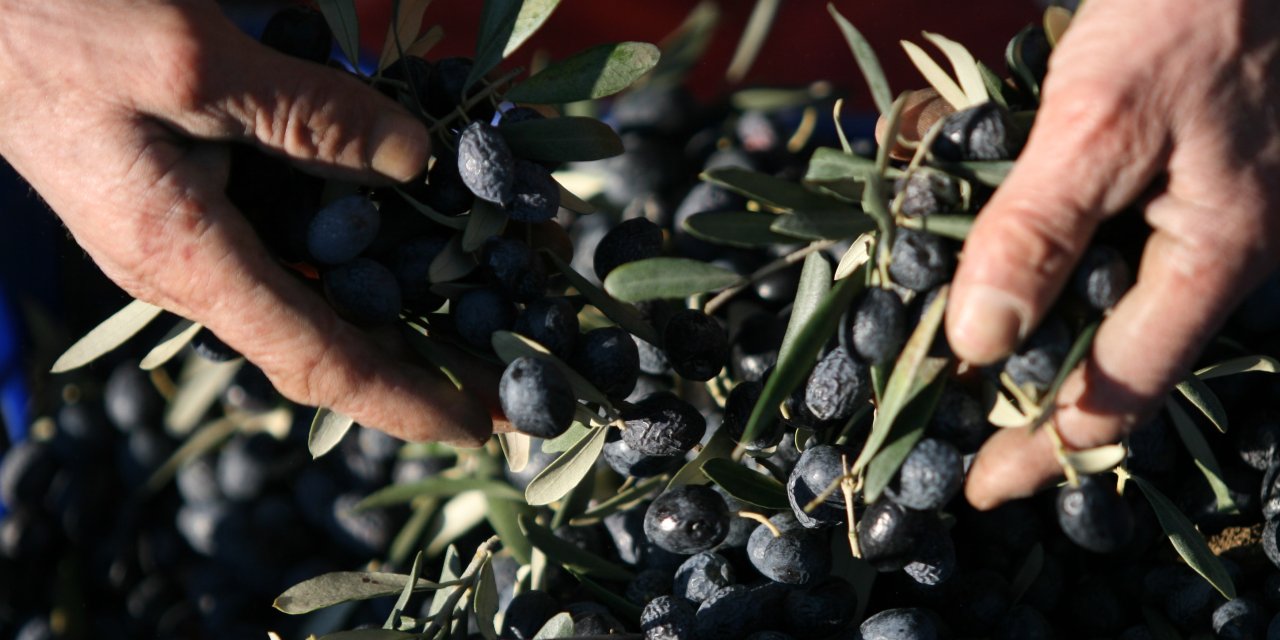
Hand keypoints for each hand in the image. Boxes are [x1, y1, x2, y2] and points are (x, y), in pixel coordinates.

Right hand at [0, 0, 491, 444]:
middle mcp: (189, 271)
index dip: (404, 400)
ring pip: (310, 294)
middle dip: (420, 357)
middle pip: (324, 341)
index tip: (480, 428)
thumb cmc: (56, 29)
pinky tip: (404, 226)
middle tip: (506, 369)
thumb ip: (310, 117)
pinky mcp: (187, 205)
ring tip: (480, 301)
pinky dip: (354, 248)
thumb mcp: (192, 62)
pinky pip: (286, 246)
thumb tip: (412, 163)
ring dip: (395, 302)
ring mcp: (186, 242)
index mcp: (185, 259)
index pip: (316, 360)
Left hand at [946, 0, 1279, 507]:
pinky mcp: (1173, 176)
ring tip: (931, 316)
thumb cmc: (1191, 10)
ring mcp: (1197, 213)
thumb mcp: (1099, 120)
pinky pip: (1094, 232)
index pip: (1120, 392)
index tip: (974, 488)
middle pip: (1103, 353)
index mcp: (1215, 257)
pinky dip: (1027, 235)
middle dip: (1017, 381)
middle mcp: (1213, 251)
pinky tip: (962, 210)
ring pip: (1093, 293)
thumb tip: (975, 343)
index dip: (1044, 447)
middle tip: (935, 403)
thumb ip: (1037, 230)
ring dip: (1012, 304)